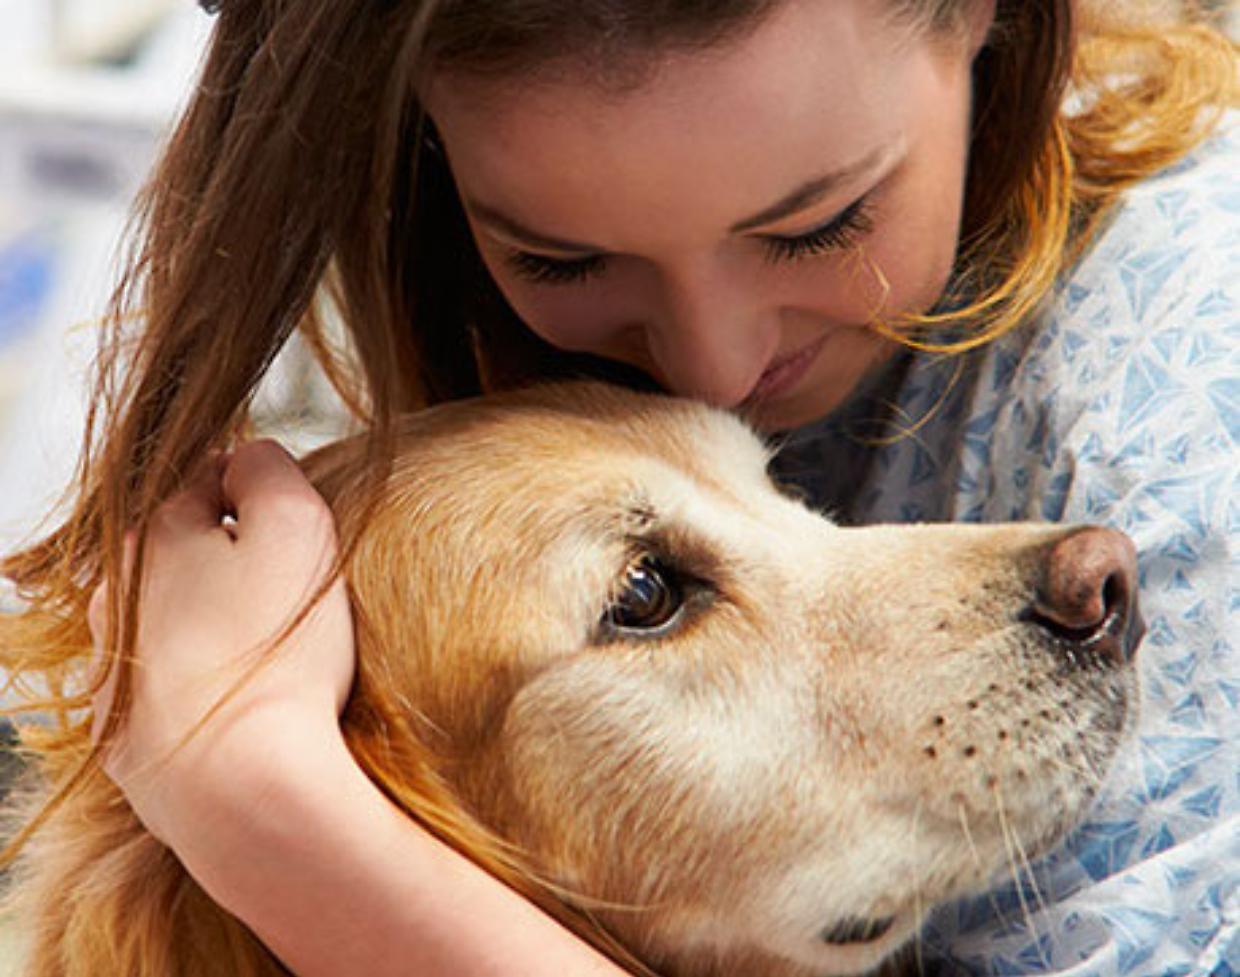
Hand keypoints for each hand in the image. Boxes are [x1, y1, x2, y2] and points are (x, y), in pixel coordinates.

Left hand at [88, 440, 354, 849]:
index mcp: (153, 537)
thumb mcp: (296, 526)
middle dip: (233, 560)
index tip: (302, 530)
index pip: (210, 482)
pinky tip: (243, 704)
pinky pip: (168, 689)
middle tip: (294, 594)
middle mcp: (116, 597)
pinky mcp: (125, 737)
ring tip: (271, 656)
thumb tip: (247, 452)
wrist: (241, 787)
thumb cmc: (277, 651)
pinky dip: (201, 686)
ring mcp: (114, 671)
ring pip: (171, 621)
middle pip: (184, 554)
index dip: (263, 496)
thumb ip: (269, 468)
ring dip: (212, 623)